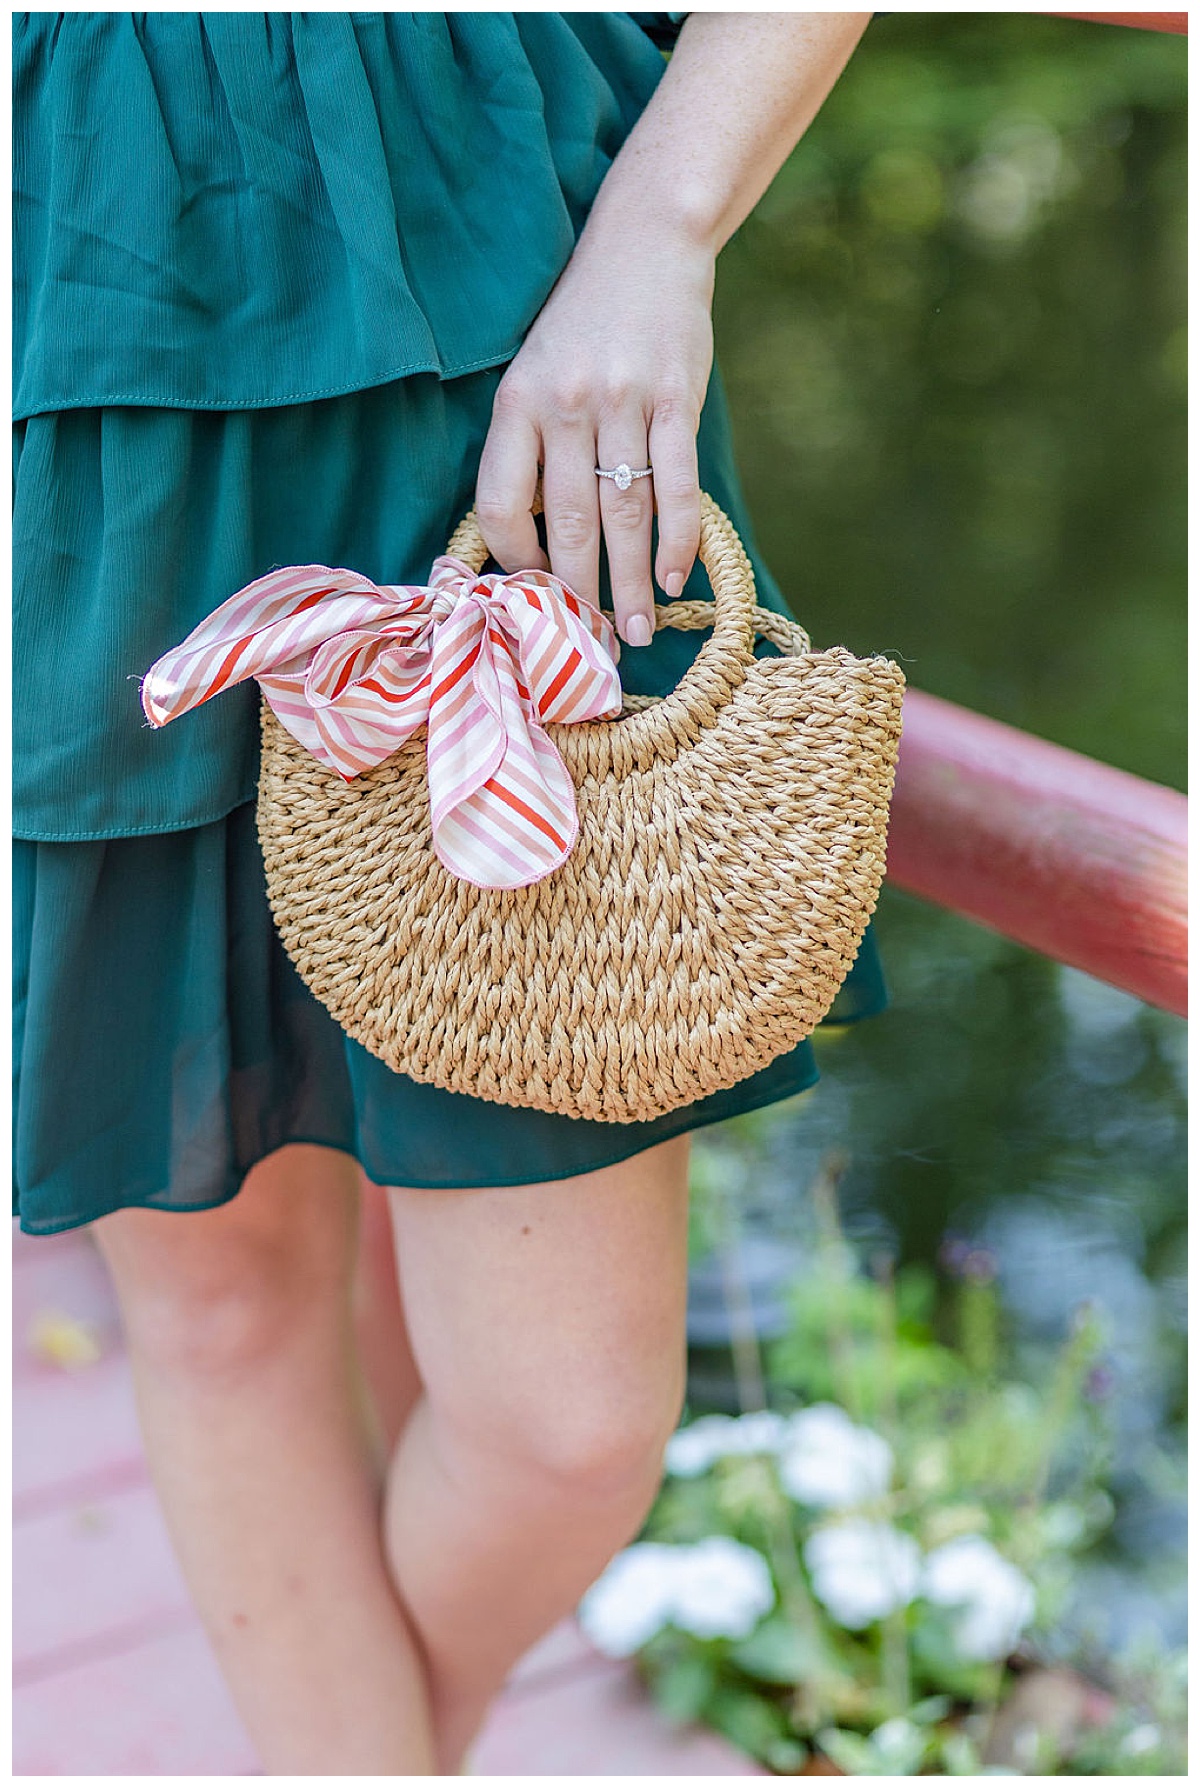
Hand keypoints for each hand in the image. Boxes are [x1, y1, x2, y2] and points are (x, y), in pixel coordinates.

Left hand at [475, 220, 715, 646]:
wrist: (645, 244)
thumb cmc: (583, 324)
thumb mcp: (534, 374)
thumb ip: (531, 447)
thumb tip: (534, 540)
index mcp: (517, 402)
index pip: (502, 502)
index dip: (516, 558)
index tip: (535, 590)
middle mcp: (566, 403)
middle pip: (570, 522)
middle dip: (581, 594)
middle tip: (593, 646)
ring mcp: (623, 401)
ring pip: (625, 513)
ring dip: (633, 582)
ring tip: (638, 631)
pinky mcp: (676, 398)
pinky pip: (675, 484)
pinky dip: (677, 538)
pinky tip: (676, 578)